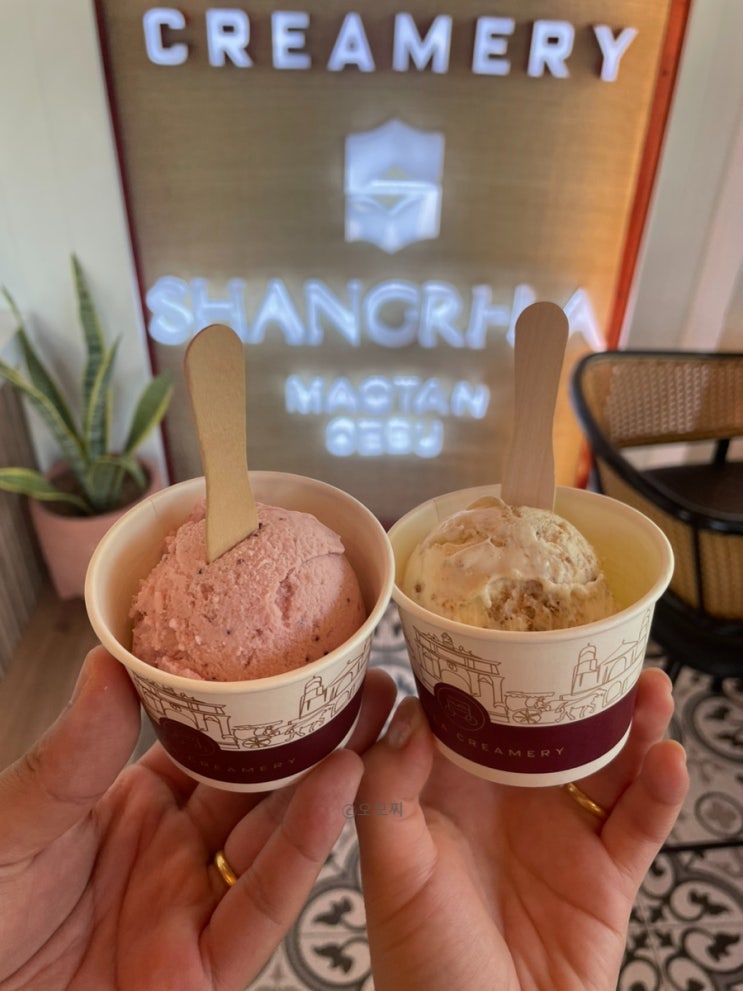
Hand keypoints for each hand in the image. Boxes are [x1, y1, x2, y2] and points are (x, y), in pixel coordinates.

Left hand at [0, 647, 395, 990]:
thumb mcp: (18, 826)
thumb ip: (71, 756)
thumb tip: (109, 662)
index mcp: (137, 809)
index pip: (212, 745)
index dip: (255, 704)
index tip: (293, 657)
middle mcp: (176, 855)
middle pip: (261, 788)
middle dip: (314, 735)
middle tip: (360, 680)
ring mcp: (191, 912)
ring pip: (275, 840)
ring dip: (326, 779)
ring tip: (367, 717)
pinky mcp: (202, 973)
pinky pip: (263, 907)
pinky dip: (305, 847)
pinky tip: (336, 789)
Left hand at [356, 667, 687, 990]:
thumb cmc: (423, 968)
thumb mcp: (392, 875)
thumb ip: (389, 793)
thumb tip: (410, 711)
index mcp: (451, 791)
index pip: (474, 713)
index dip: (490, 668)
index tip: (507, 619)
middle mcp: (509, 801)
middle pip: (549, 727)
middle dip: (572, 685)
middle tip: (595, 640)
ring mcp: (562, 835)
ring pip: (604, 762)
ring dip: (630, 724)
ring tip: (647, 686)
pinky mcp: (607, 876)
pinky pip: (639, 824)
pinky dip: (660, 792)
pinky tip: (669, 759)